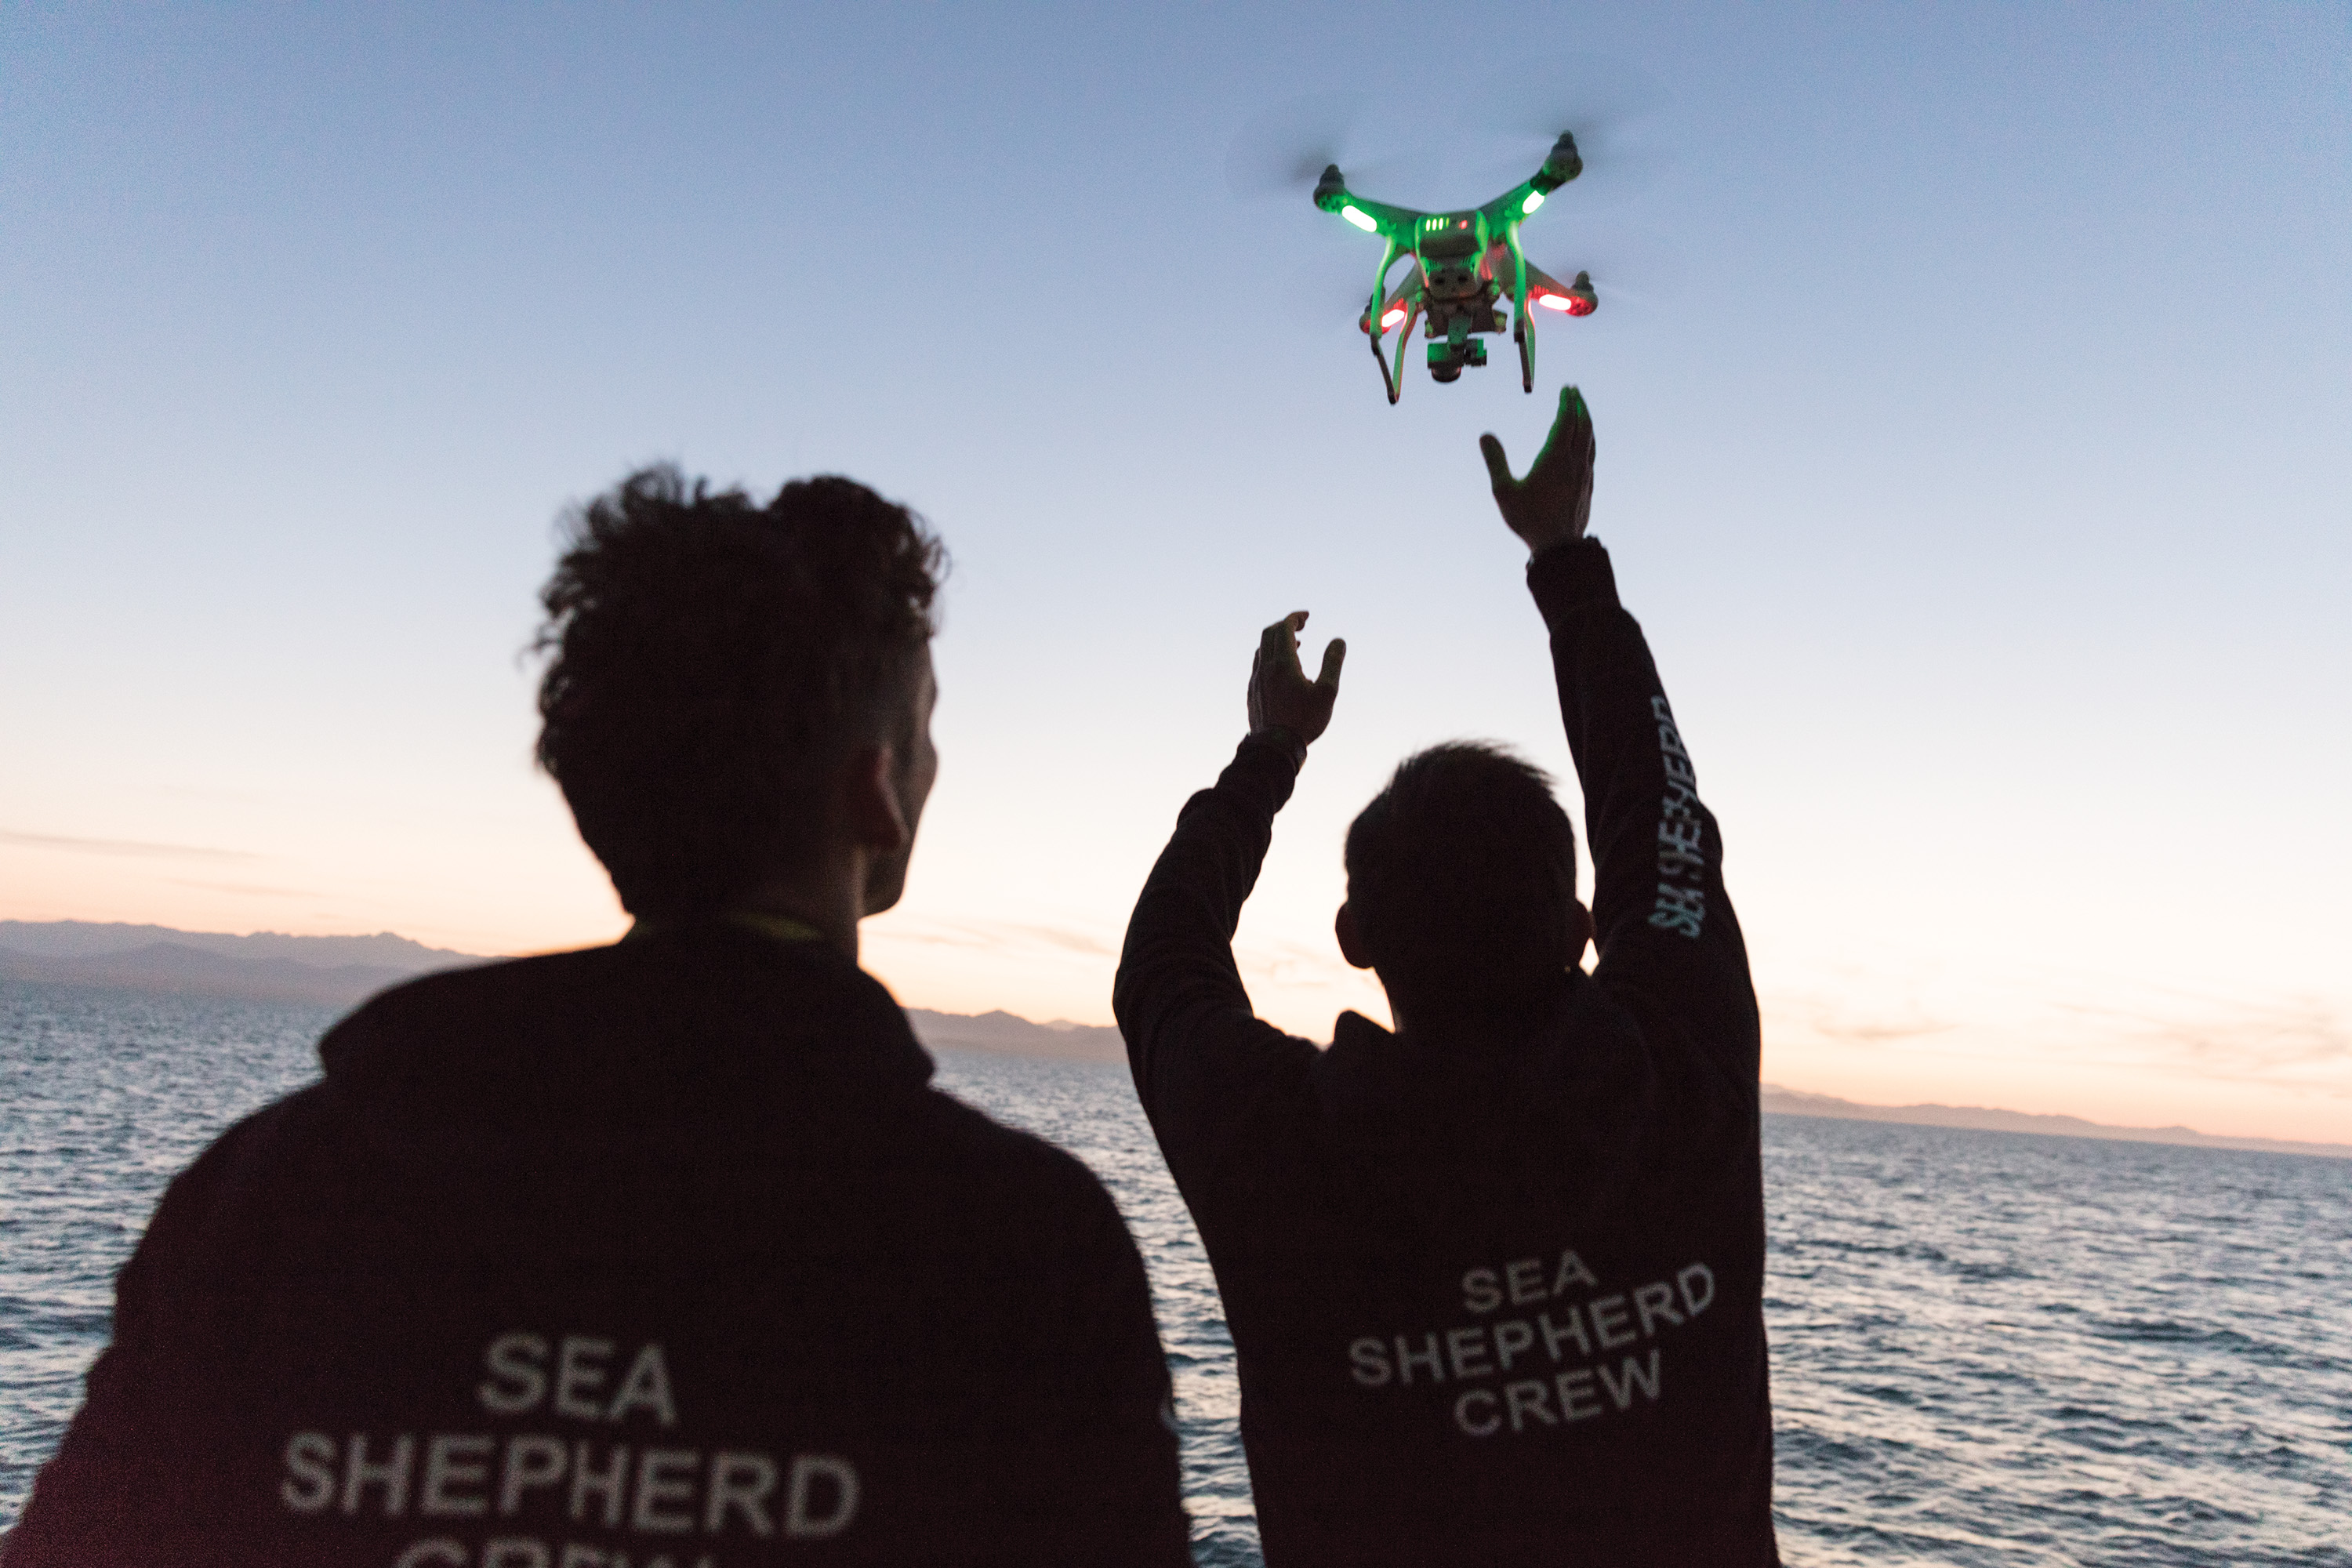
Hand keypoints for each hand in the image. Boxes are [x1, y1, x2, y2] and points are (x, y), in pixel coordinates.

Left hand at [1247, 611, 1345, 747]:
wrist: (1275, 748)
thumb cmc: (1304, 721)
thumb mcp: (1327, 692)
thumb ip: (1333, 663)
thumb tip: (1338, 640)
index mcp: (1283, 663)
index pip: (1284, 628)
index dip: (1295, 617)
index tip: (1307, 616)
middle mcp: (1265, 668)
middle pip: (1269, 634)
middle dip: (1285, 625)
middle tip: (1302, 626)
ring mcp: (1256, 681)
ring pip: (1261, 649)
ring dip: (1277, 641)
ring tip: (1296, 645)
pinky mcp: (1252, 694)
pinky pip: (1258, 666)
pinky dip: (1270, 656)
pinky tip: (1281, 669)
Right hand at [1479, 384, 1594, 555]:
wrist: (1559, 547)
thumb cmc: (1529, 519)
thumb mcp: (1504, 491)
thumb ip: (1495, 461)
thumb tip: (1485, 436)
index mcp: (1555, 457)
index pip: (1566, 421)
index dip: (1567, 402)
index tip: (1567, 388)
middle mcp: (1574, 462)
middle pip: (1583, 425)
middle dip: (1579, 405)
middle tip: (1575, 392)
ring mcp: (1584, 475)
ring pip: (1591, 440)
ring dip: (1587, 421)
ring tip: (1583, 412)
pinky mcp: (1588, 487)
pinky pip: (1592, 456)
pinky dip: (1590, 441)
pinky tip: (1586, 445)